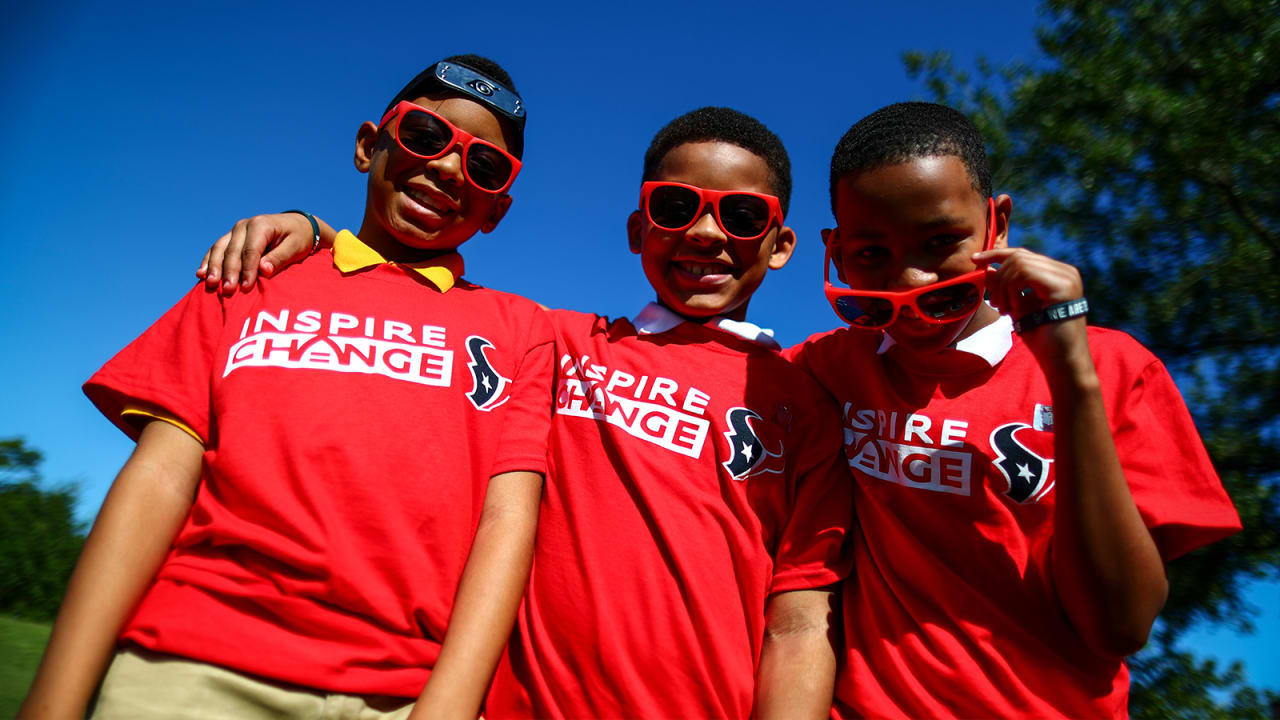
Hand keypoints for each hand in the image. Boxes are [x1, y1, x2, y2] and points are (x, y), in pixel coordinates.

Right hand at [195, 213, 316, 294]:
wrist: (297, 224)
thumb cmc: (299, 237)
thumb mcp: (295, 247)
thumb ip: (279, 258)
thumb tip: (263, 270)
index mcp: (261, 225)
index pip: (250, 251)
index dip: (247, 270)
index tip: (245, 288)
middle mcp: (244, 225)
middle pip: (233, 251)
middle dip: (229, 272)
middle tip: (227, 291)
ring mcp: (235, 230)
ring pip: (220, 249)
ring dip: (214, 268)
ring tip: (211, 284)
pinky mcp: (231, 237)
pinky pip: (216, 249)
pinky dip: (209, 262)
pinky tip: (201, 274)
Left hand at [972, 247, 1089, 371]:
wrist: (1062, 362)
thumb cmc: (1042, 339)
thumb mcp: (1017, 307)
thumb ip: (1005, 287)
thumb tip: (987, 268)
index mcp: (1057, 274)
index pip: (1022, 254)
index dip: (996, 254)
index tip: (974, 260)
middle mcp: (1065, 271)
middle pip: (1018, 257)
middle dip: (998, 279)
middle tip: (996, 305)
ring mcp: (1067, 277)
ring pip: (1019, 264)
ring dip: (1004, 288)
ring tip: (1005, 310)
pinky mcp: (1064, 286)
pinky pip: (1025, 274)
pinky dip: (1012, 290)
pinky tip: (1015, 310)